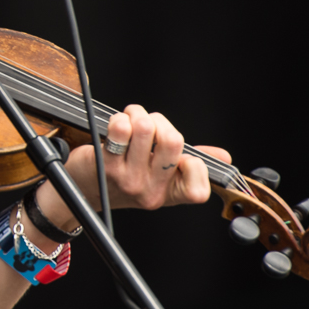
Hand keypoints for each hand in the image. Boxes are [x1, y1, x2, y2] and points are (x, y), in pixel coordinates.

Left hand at [53, 106, 229, 214]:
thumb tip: (223, 157)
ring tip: (129, 120)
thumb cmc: (125, 176)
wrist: (85, 189)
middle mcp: (151, 191)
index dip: (195, 164)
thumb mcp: (161, 175)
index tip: (181, 155)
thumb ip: (191, 164)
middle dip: (160, 121)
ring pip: (147, 129)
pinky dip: (120, 118)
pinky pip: (122, 129)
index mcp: (171, 194)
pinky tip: (116, 125)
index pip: (199, 188)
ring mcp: (129, 180)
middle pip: (173, 141)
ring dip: (137, 114)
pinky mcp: (107, 166)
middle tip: (148, 123)